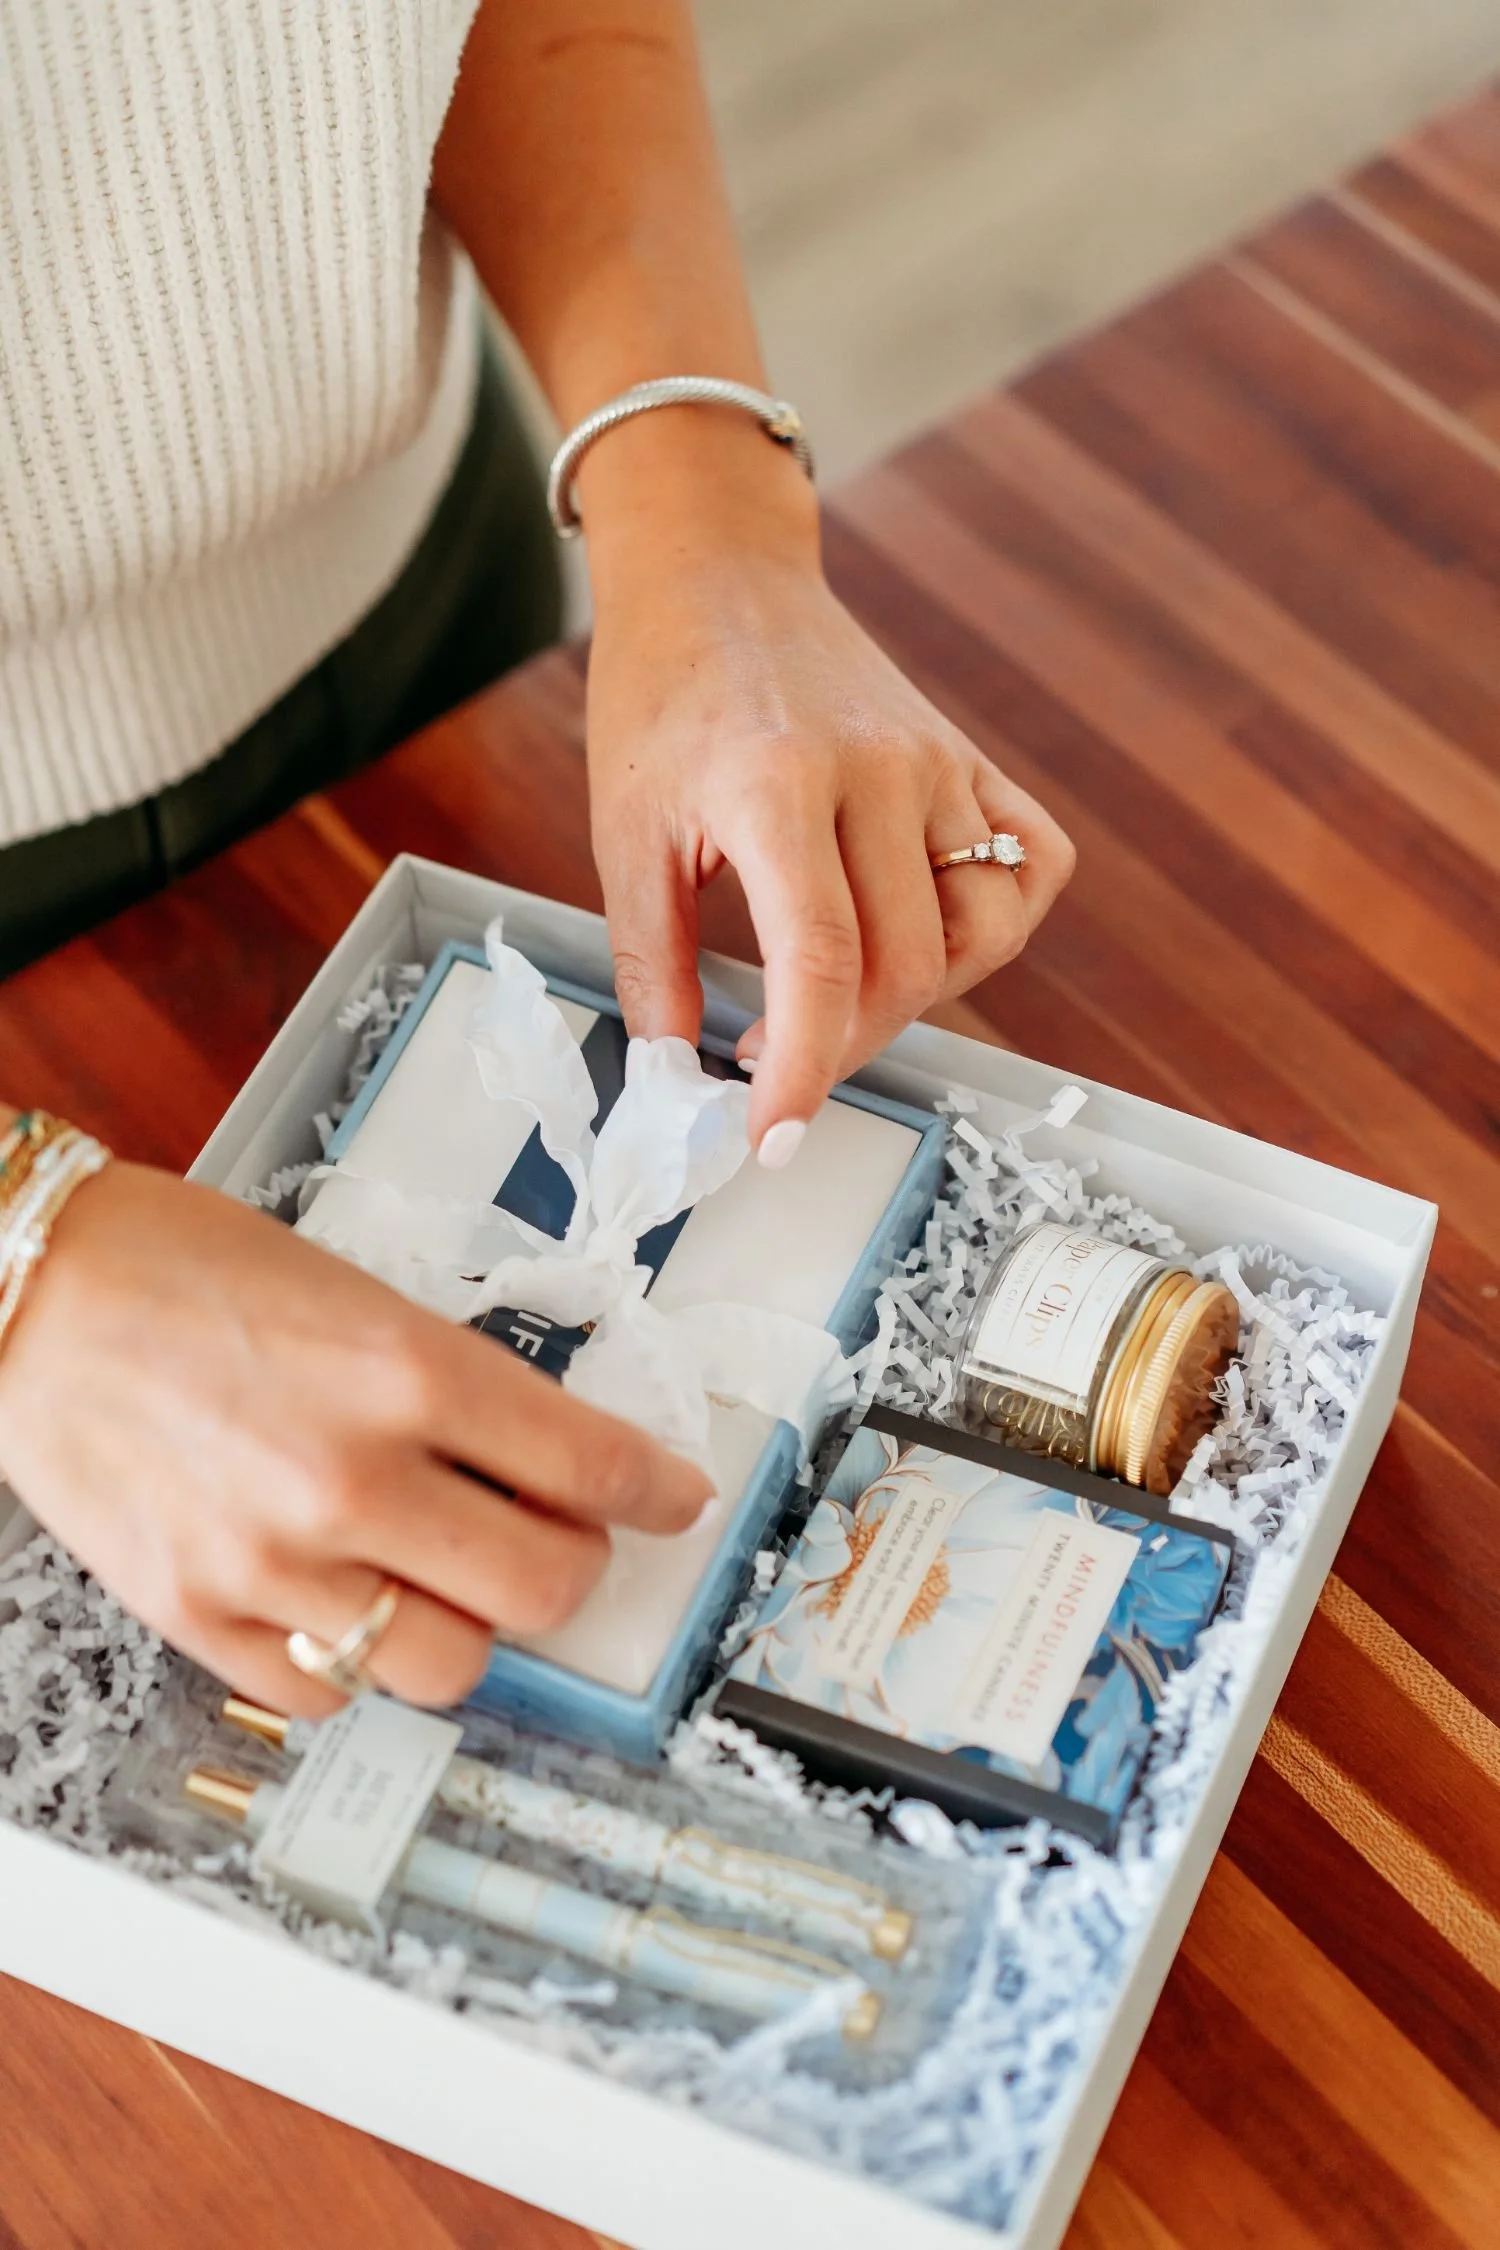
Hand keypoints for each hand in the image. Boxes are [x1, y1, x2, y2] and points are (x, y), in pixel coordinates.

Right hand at [0, 1162, 710, 1714]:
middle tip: (560, 1543)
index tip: (675, 1501)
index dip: (657, 1492)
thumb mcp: (357, 1294)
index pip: (590, 1463)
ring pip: (452, 1664)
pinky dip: (358, 1660)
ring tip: (443, 1577)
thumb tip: (550, 1468)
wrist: (31, 1297)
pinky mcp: (203, 1618)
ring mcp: (276, 1561)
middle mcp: (354, 1476)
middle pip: (544, 1589)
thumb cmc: (183, 1270)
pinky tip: (344, 1600)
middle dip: (576, 1570)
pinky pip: (332, 1693)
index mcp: (406, 1369)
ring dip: (470, 1626)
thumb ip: (456, 1388)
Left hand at [584, 488, 1074, 1157]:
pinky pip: (1032, 867)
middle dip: (843, 1045)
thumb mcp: (626, 833)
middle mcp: (876, 771)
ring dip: (917, 997)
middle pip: (904, 966)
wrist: (718, 578)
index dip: (804, 1070)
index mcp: (775, 783)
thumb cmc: (663, 699)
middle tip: (775, 1059)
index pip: (819, 963)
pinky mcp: (973, 760)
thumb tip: (677, 1077)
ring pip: (979, 934)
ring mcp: (939, 762)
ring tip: (840, 993)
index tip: (774, 1138)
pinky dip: (996, 925)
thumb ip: (650, 962)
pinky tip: (925, 934)